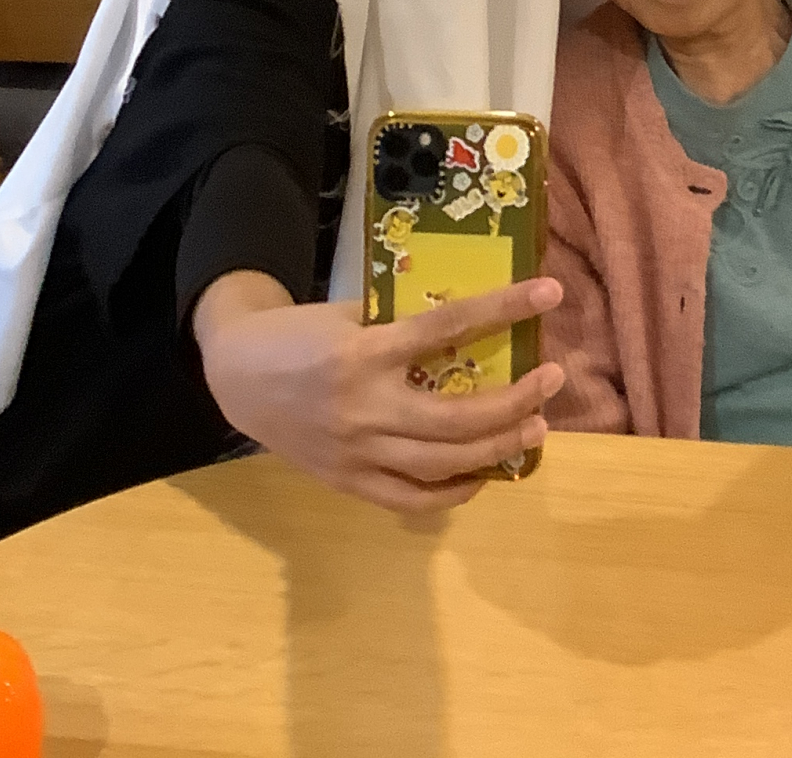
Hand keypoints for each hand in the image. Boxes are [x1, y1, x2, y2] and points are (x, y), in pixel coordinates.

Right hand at [192, 270, 564, 514]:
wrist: (237, 377)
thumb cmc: (298, 334)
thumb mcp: (347, 312)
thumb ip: (400, 320)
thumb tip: (467, 320)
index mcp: (365, 352)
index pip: (447, 327)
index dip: (503, 308)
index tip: (549, 293)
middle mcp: (365, 408)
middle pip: (456, 416)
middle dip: (514, 401)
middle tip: (554, 380)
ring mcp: (358, 453)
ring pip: (442, 463)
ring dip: (497, 448)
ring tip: (534, 428)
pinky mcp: (348, 483)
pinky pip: (411, 499)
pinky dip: (453, 492)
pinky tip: (482, 474)